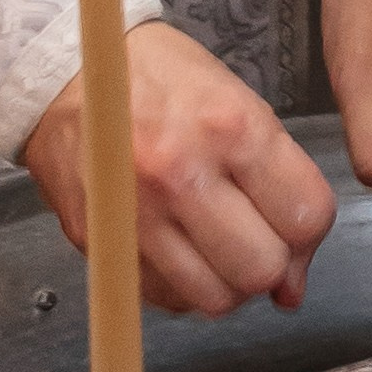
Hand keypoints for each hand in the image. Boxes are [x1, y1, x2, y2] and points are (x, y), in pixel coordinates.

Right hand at [23, 20, 334, 315]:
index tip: (290, 225)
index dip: (308, 233)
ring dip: (225, 284)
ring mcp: (136, 212)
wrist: (63, 72)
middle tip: (252, 240)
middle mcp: (181, 173)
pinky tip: (176, 249)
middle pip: (260, 269)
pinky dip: (180, 287)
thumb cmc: (159, 81)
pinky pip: (164, 299)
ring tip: (214, 249)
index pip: (305, 216)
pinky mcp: (101, 241)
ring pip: (214, 298)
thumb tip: (292, 284)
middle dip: (268, 265)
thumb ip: (277, 185)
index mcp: (230, 127)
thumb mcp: (237, 103)